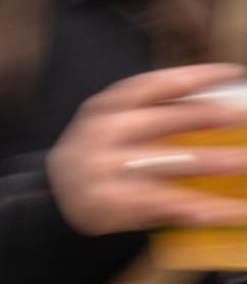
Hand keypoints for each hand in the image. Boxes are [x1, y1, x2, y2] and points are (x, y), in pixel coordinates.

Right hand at [47, 64, 246, 236]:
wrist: (55, 197)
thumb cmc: (101, 156)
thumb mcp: (115, 126)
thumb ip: (156, 115)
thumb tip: (220, 106)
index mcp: (108, 106)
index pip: (155, 84)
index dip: (196, 77)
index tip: (233, 74)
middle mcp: (104, 131)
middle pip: (166, 119)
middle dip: (211, 117)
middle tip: (244, 117)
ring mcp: (105, 165)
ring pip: (171, 162)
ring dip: (215, 162)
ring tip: (245, 161)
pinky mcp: (110, 199)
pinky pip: (164, 203)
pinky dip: (198, 208)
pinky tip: (225, 210)